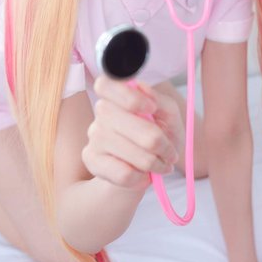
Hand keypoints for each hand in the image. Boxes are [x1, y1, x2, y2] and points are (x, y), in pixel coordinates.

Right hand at [81, 75, 183, 192]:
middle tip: (169, 151)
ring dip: (152, 161)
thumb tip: (142, 87)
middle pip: (119, 119)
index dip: (129, 97)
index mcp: (117, 95)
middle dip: (154, 139)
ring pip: (125, 150)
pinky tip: (144, 175)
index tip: (152, 108)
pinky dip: (141, 177)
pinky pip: (121, 172)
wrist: (151, 167)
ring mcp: (94, 136)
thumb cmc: (160, 136)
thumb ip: (160, 100)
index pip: (105, 84)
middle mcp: (101, 112)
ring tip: (161, 164)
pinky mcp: (92, 160)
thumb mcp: (169, 115)